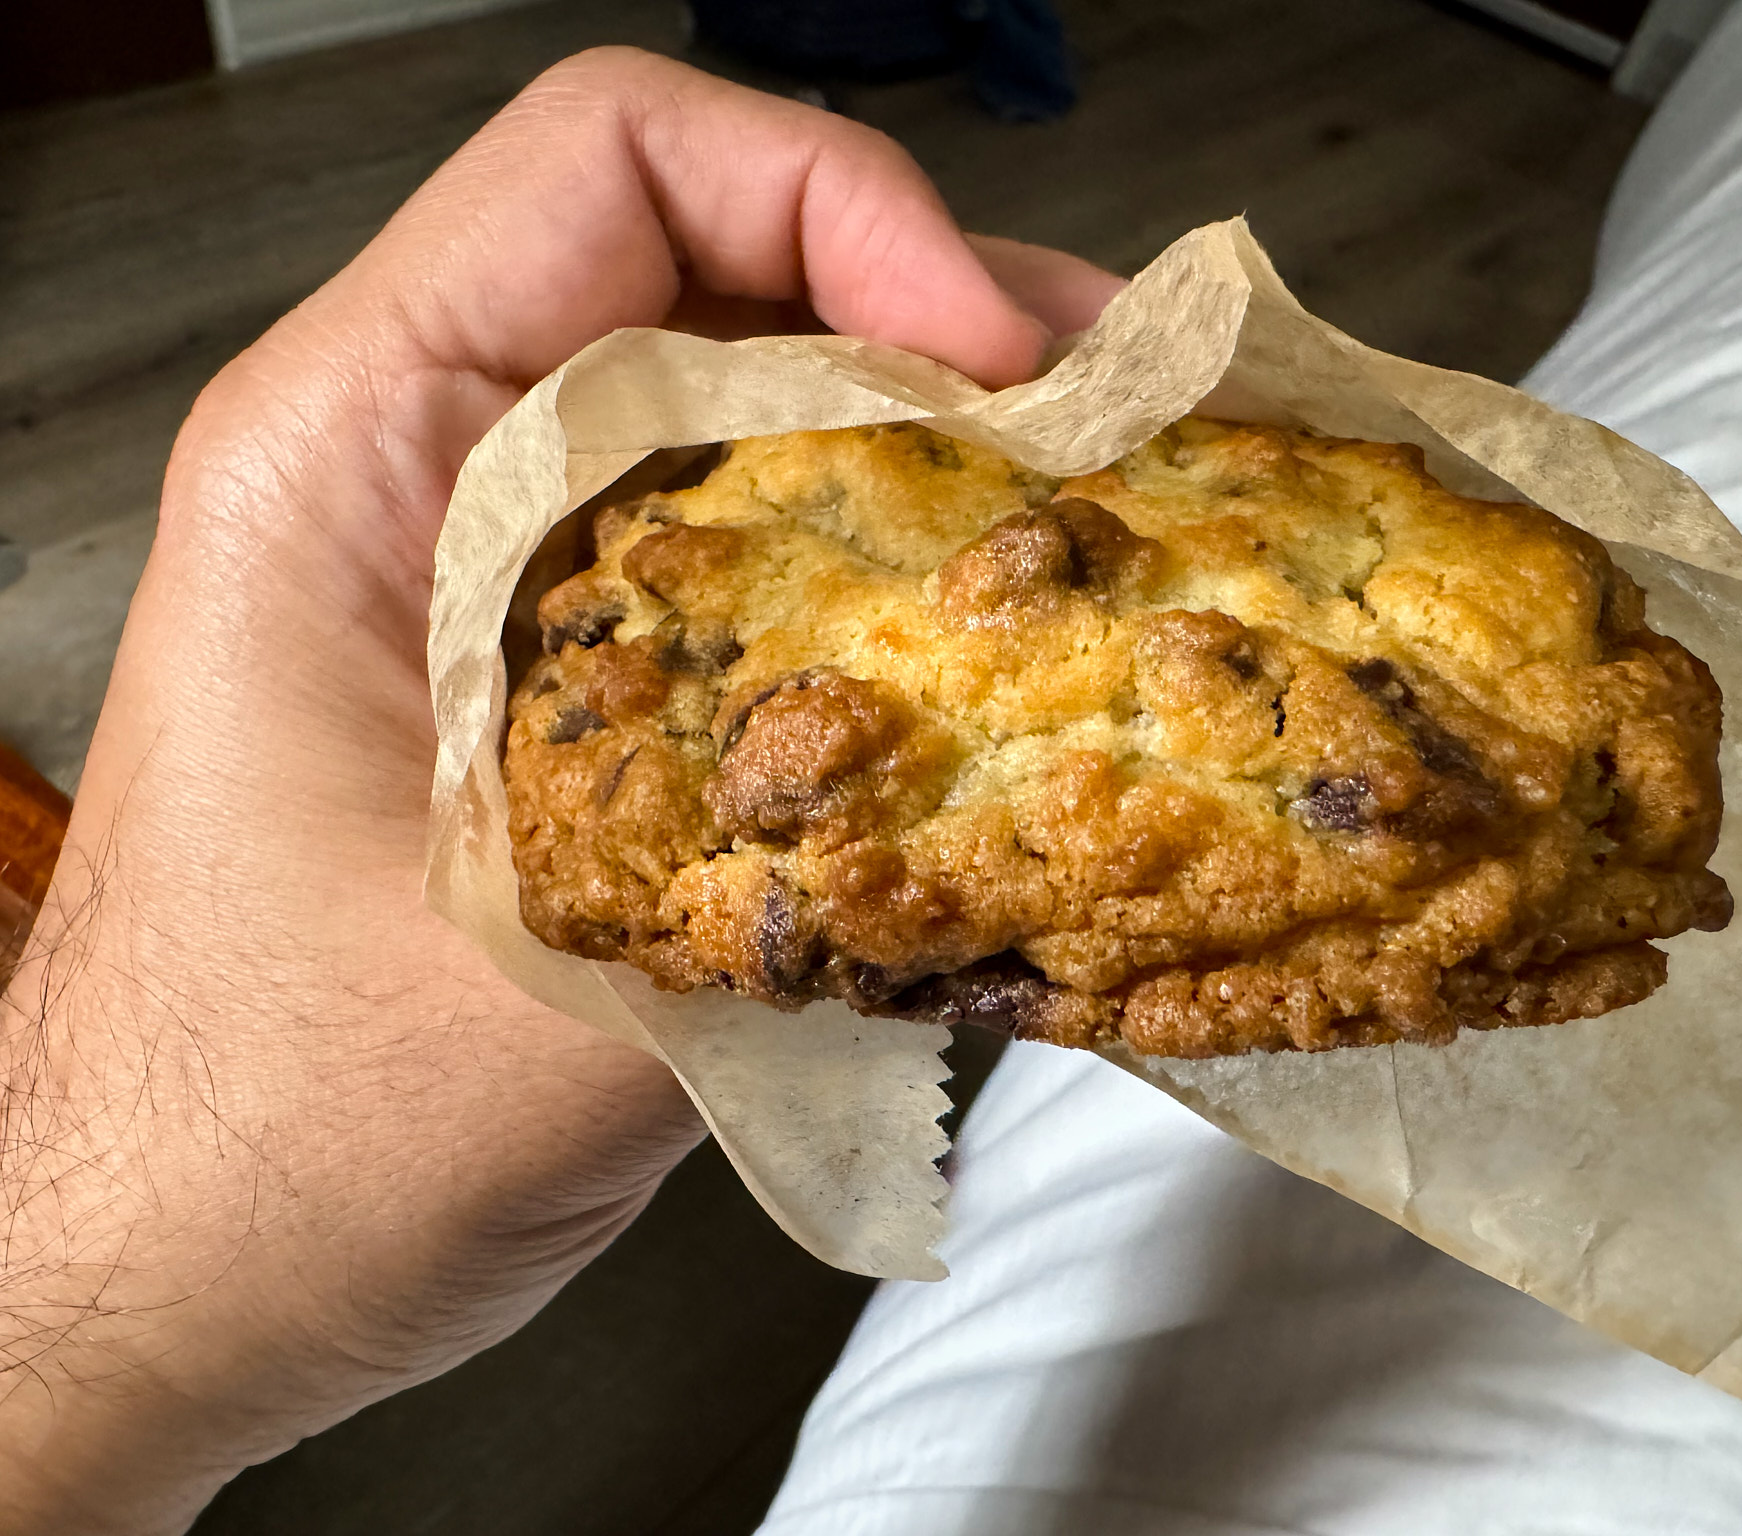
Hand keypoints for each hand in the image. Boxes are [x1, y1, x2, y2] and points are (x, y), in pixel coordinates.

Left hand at [0, 49, 1121, 1533]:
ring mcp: (498, 572)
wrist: (149, 1277)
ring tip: (1112, 521)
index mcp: (354, 449)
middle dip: (948, 326)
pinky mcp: (560, 677)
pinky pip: (747, 554)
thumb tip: (1056, 771)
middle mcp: (427, 468)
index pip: (612, 162)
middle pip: (717, 268)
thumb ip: (792, 869)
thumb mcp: (549, 999)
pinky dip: (887, 571)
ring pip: (750, 413)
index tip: (1001, 361)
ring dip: (937, 449)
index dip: (842, 205)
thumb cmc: (260, 1141)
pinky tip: (1003, 648)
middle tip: (1134, 432)